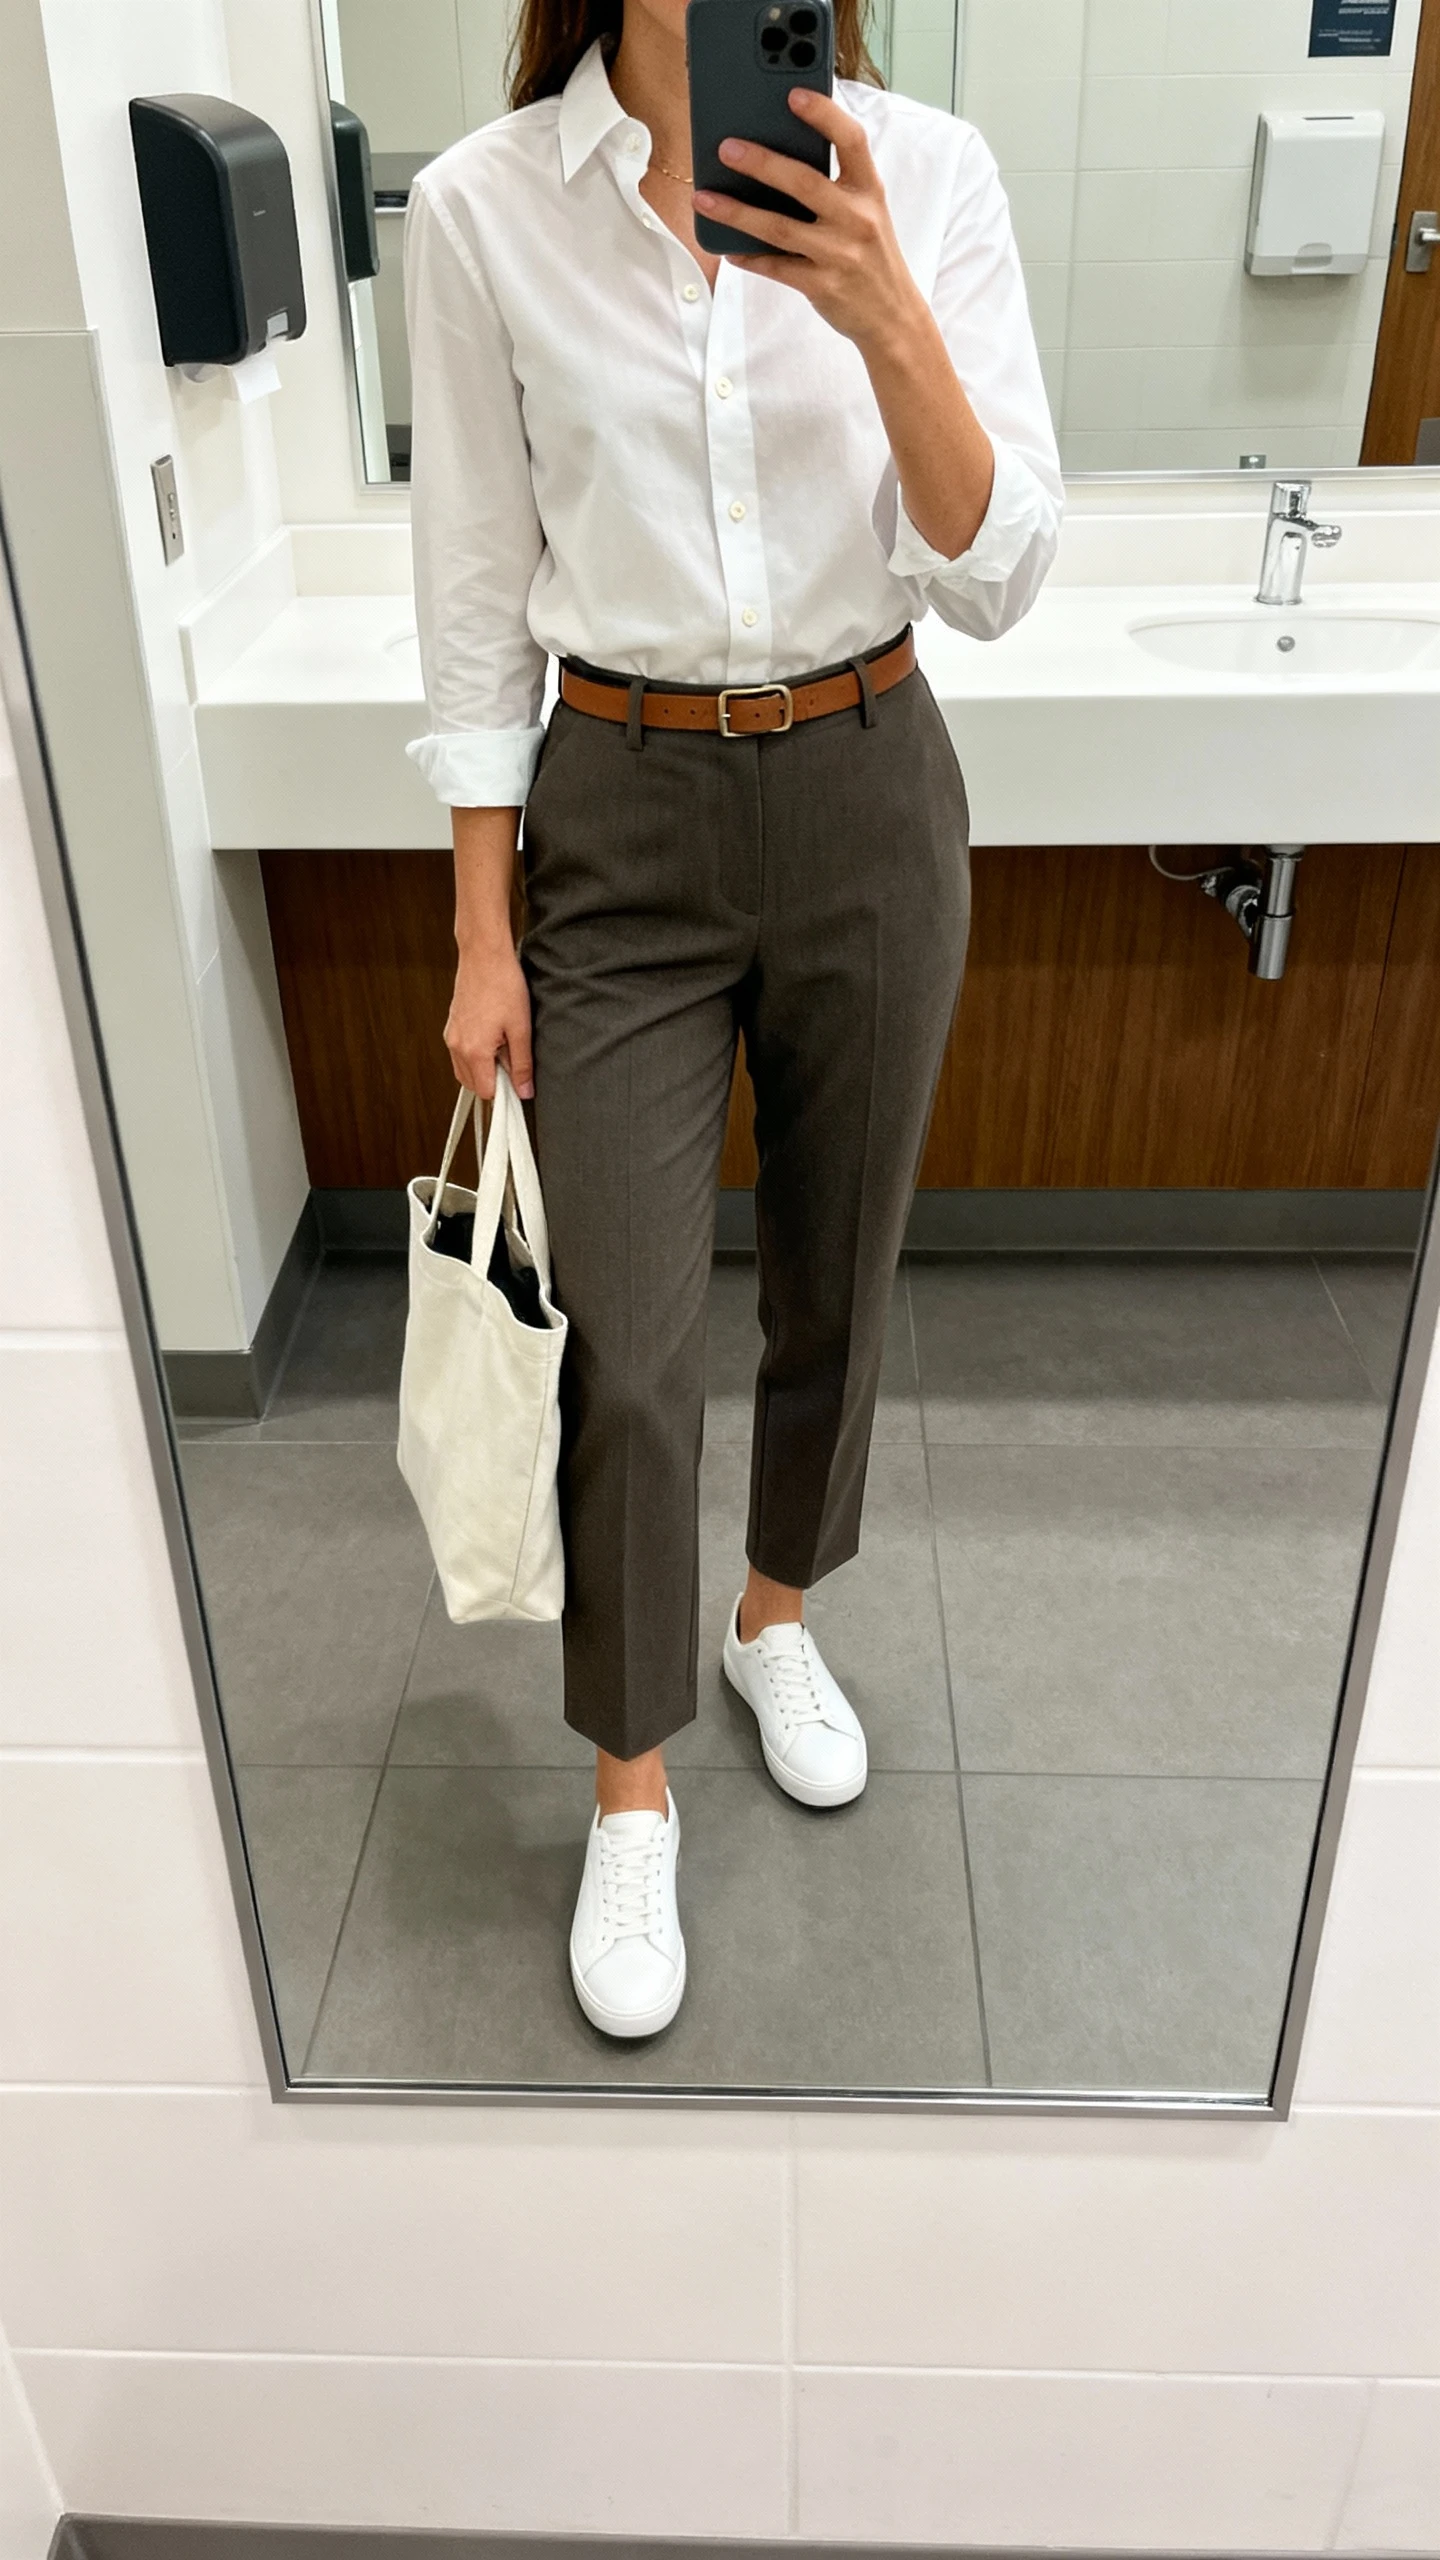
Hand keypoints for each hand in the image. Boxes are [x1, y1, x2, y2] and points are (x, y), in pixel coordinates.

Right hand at [444, 941, 533, 1099]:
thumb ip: (522, 1064)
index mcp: (474, 1051)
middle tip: (513, 1058)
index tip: (518, 1081)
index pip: (486, 1092)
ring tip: (503, 1044)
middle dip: (493, 1080)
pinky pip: (461, 1054)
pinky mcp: (451, 1027)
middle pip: (473, 1085)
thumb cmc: (504, 985)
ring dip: (484, 1068)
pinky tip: (492, 1036)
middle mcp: (457, 1047)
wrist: (484, 955)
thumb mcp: (521, 1028)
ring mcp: (451, 1036)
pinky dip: (476, 1055)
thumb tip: (524, 1091)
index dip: (504, 1091)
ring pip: (465, 1071)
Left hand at [693, 88, 925, 352]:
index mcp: (870, 190)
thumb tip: (775, 158)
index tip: (794, 95)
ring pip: (779, 228)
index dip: (824, 114)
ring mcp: (840, 254)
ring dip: (737, 212)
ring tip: (704, 198)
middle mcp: (857, 218)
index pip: (852, 140)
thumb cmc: (870, 254)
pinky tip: (727, 246)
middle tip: (726, 147)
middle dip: (761, 162)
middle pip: (804, 182)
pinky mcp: (823, 286)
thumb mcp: (866, 212)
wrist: (893, 316)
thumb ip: (834, 185)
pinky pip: (776, 268)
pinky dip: (749, 257)